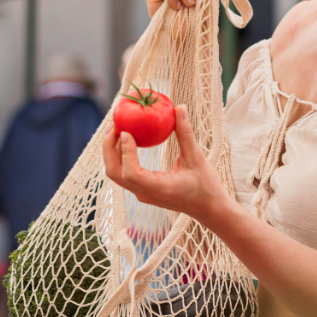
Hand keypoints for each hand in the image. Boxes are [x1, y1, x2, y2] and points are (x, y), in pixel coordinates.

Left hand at [102, 104, 227, 223]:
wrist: (208, 208)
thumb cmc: (206, 186)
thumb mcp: (197, 158)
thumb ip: (185, 133)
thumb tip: (179, 107)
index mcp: (159, 188)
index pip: (131, 172)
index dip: (125, 151)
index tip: (126, 132)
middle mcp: (145, 193)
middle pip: (115, 173)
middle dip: (109, 148)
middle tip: (115, 125)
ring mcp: (142, 194)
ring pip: (116, 174)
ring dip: (113, 152)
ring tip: (119, 129)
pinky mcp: (143, 191)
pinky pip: (125, 173)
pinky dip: (121, 157)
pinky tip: (129, 140)